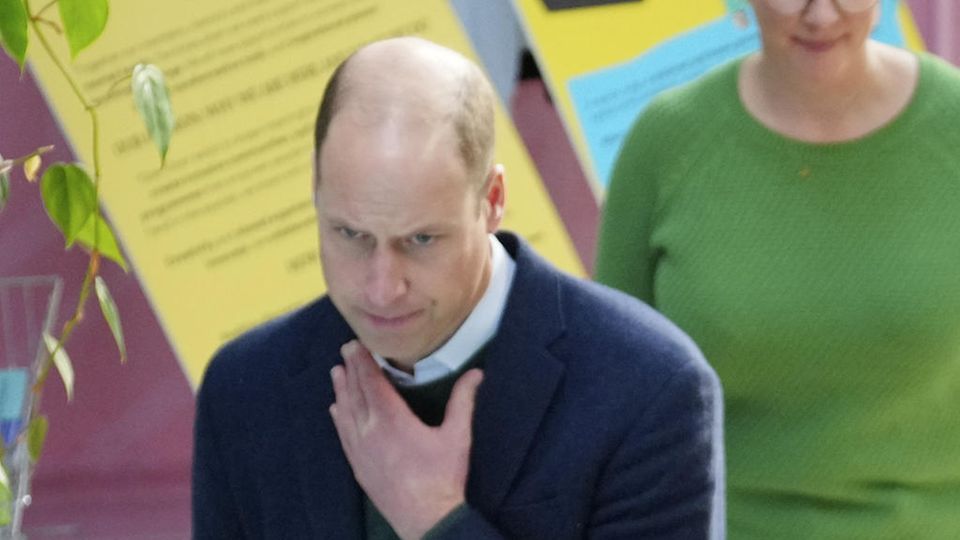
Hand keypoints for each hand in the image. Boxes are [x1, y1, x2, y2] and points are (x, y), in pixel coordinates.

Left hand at [329, 340, 483, 539]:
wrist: (425, 519)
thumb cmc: (443, 477)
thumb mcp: (457, 436)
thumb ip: (463, 401)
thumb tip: (477, 374)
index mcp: (392, 419)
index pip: (372, 382)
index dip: (364, 362)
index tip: (356, 344)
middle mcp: (370, 431)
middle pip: (356, 393)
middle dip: (350, 370)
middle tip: (345, 349)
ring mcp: (360, 450)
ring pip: (346, 412)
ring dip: (341, 390)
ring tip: (336, 372)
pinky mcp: (358, 466)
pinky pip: (343, 435)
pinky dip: (339, 417)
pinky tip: (335, 409)